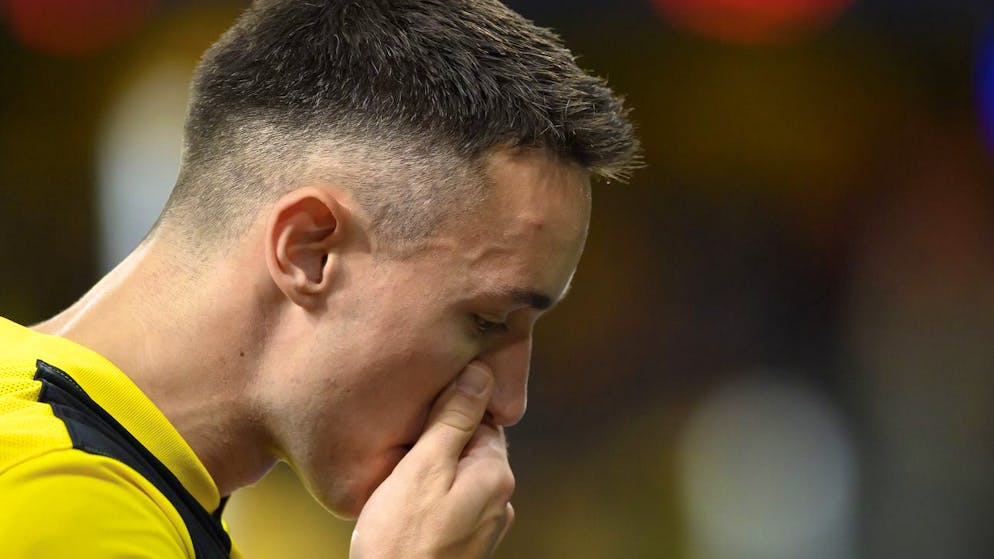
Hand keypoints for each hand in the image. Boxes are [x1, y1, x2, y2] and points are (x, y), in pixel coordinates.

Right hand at [350, 361, 515, 558]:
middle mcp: (500, 499)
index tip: (416, 413)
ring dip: (433, 467)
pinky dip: (431, 494)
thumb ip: (453, 420)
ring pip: (459, 473)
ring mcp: (485, 524)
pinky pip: (452, 501)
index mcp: (496, 475)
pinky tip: (405, 502)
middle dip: (439, 439)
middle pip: (471, 444)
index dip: (447, 408)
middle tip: (401, 444)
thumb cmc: (401, 538)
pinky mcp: (466, 542)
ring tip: (399, 474)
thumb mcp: (423, 467)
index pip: (482, 417)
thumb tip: (480, 372)